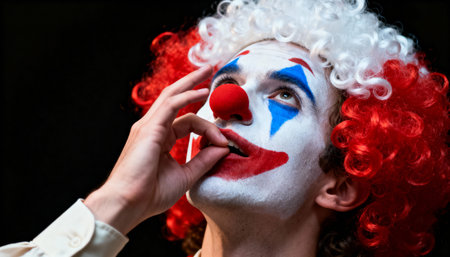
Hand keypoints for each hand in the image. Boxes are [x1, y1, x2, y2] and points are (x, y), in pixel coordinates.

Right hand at [84, 66, 228, 233]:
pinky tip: (202, 92)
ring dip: (191, 82)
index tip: (223, 144)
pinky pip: (171, 106)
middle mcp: (153, 129)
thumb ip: (204, 160)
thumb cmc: (150, 194)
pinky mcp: (149, 129)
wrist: (128, 204)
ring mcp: (148, 127)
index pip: (188, 122)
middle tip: (208, 71)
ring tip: (207, 72)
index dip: (208, 129)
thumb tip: (223, 148)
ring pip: (172, 96)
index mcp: (160, 139)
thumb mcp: (186, 175)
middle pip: (175, 98)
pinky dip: (187, 96)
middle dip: (192, 83)